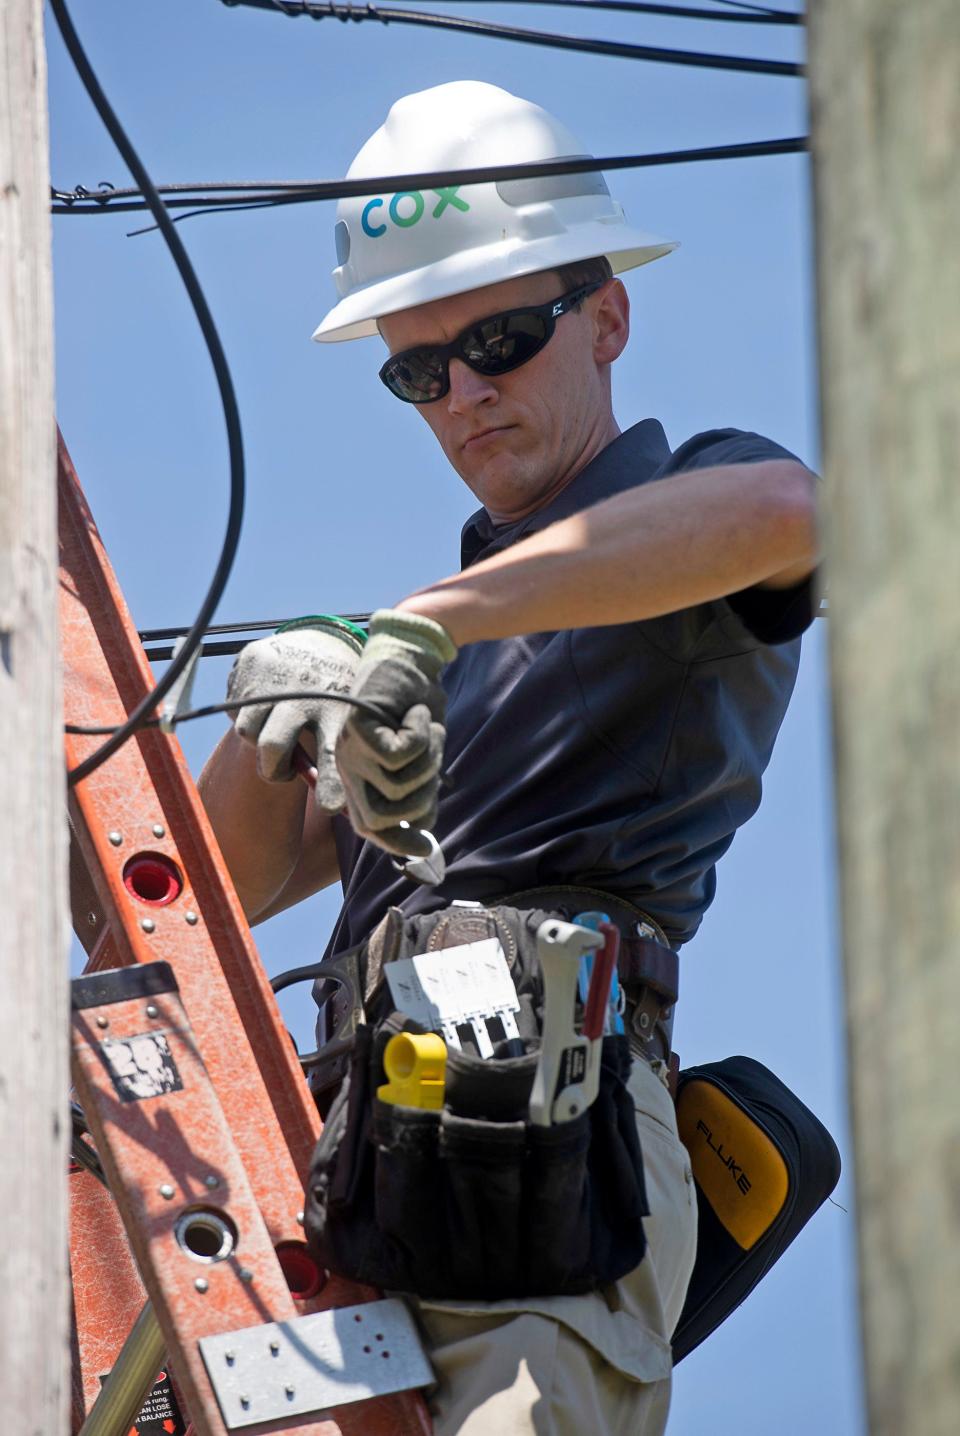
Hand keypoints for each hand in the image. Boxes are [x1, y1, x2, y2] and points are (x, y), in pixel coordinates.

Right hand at [225, 618, 363, 811]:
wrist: (322, 643)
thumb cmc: (334, 698)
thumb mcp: (344, 725)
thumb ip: (334, 765)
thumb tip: (335, 810)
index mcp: (337, 707)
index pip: (333, 751)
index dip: (330, 782)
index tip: (331, 808)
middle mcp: (304, 688)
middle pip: (271, 747)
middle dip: (274, 767)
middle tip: (284, 767)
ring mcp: (274, 673)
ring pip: (246, 731)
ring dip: (257, 736)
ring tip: (277, 725)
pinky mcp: (251, 660)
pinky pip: (234, 706)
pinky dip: (245, 711)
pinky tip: (266, 699)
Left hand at [336, 609, 457, 855]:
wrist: (415, 660)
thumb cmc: (419, 711)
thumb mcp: (422, 760)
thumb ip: (417, 792)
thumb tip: (421, 831)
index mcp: (358, 778)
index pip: (368, 828)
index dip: (396, 844)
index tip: (425, 848)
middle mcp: (347, 768)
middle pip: (380, 818)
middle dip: (419, 802)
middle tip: (435, 771)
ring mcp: (348, 749)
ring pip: (396, 786)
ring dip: (428, 761)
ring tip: (428, 733)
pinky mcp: (357, 727)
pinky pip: (399, 755)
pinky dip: (422, 736)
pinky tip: (418, 716)